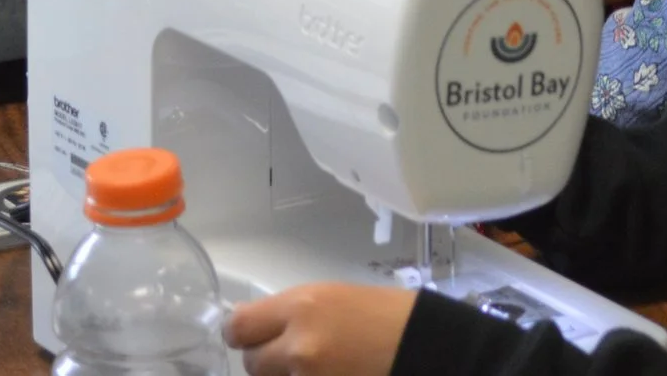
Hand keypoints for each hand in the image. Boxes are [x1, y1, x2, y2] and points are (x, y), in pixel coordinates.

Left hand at [224, 283, 416, 375]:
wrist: (428, 345)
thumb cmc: (387, 314)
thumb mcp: (334, 298)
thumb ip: (292, 313)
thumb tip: (252, 325)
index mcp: (302, 307)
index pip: (238, 327)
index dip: (243, 333)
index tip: (252, 335)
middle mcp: (298, 345)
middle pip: (251, 362)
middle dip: (267, 360)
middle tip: (292, 355)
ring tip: (318, 365)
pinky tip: (329, 373)